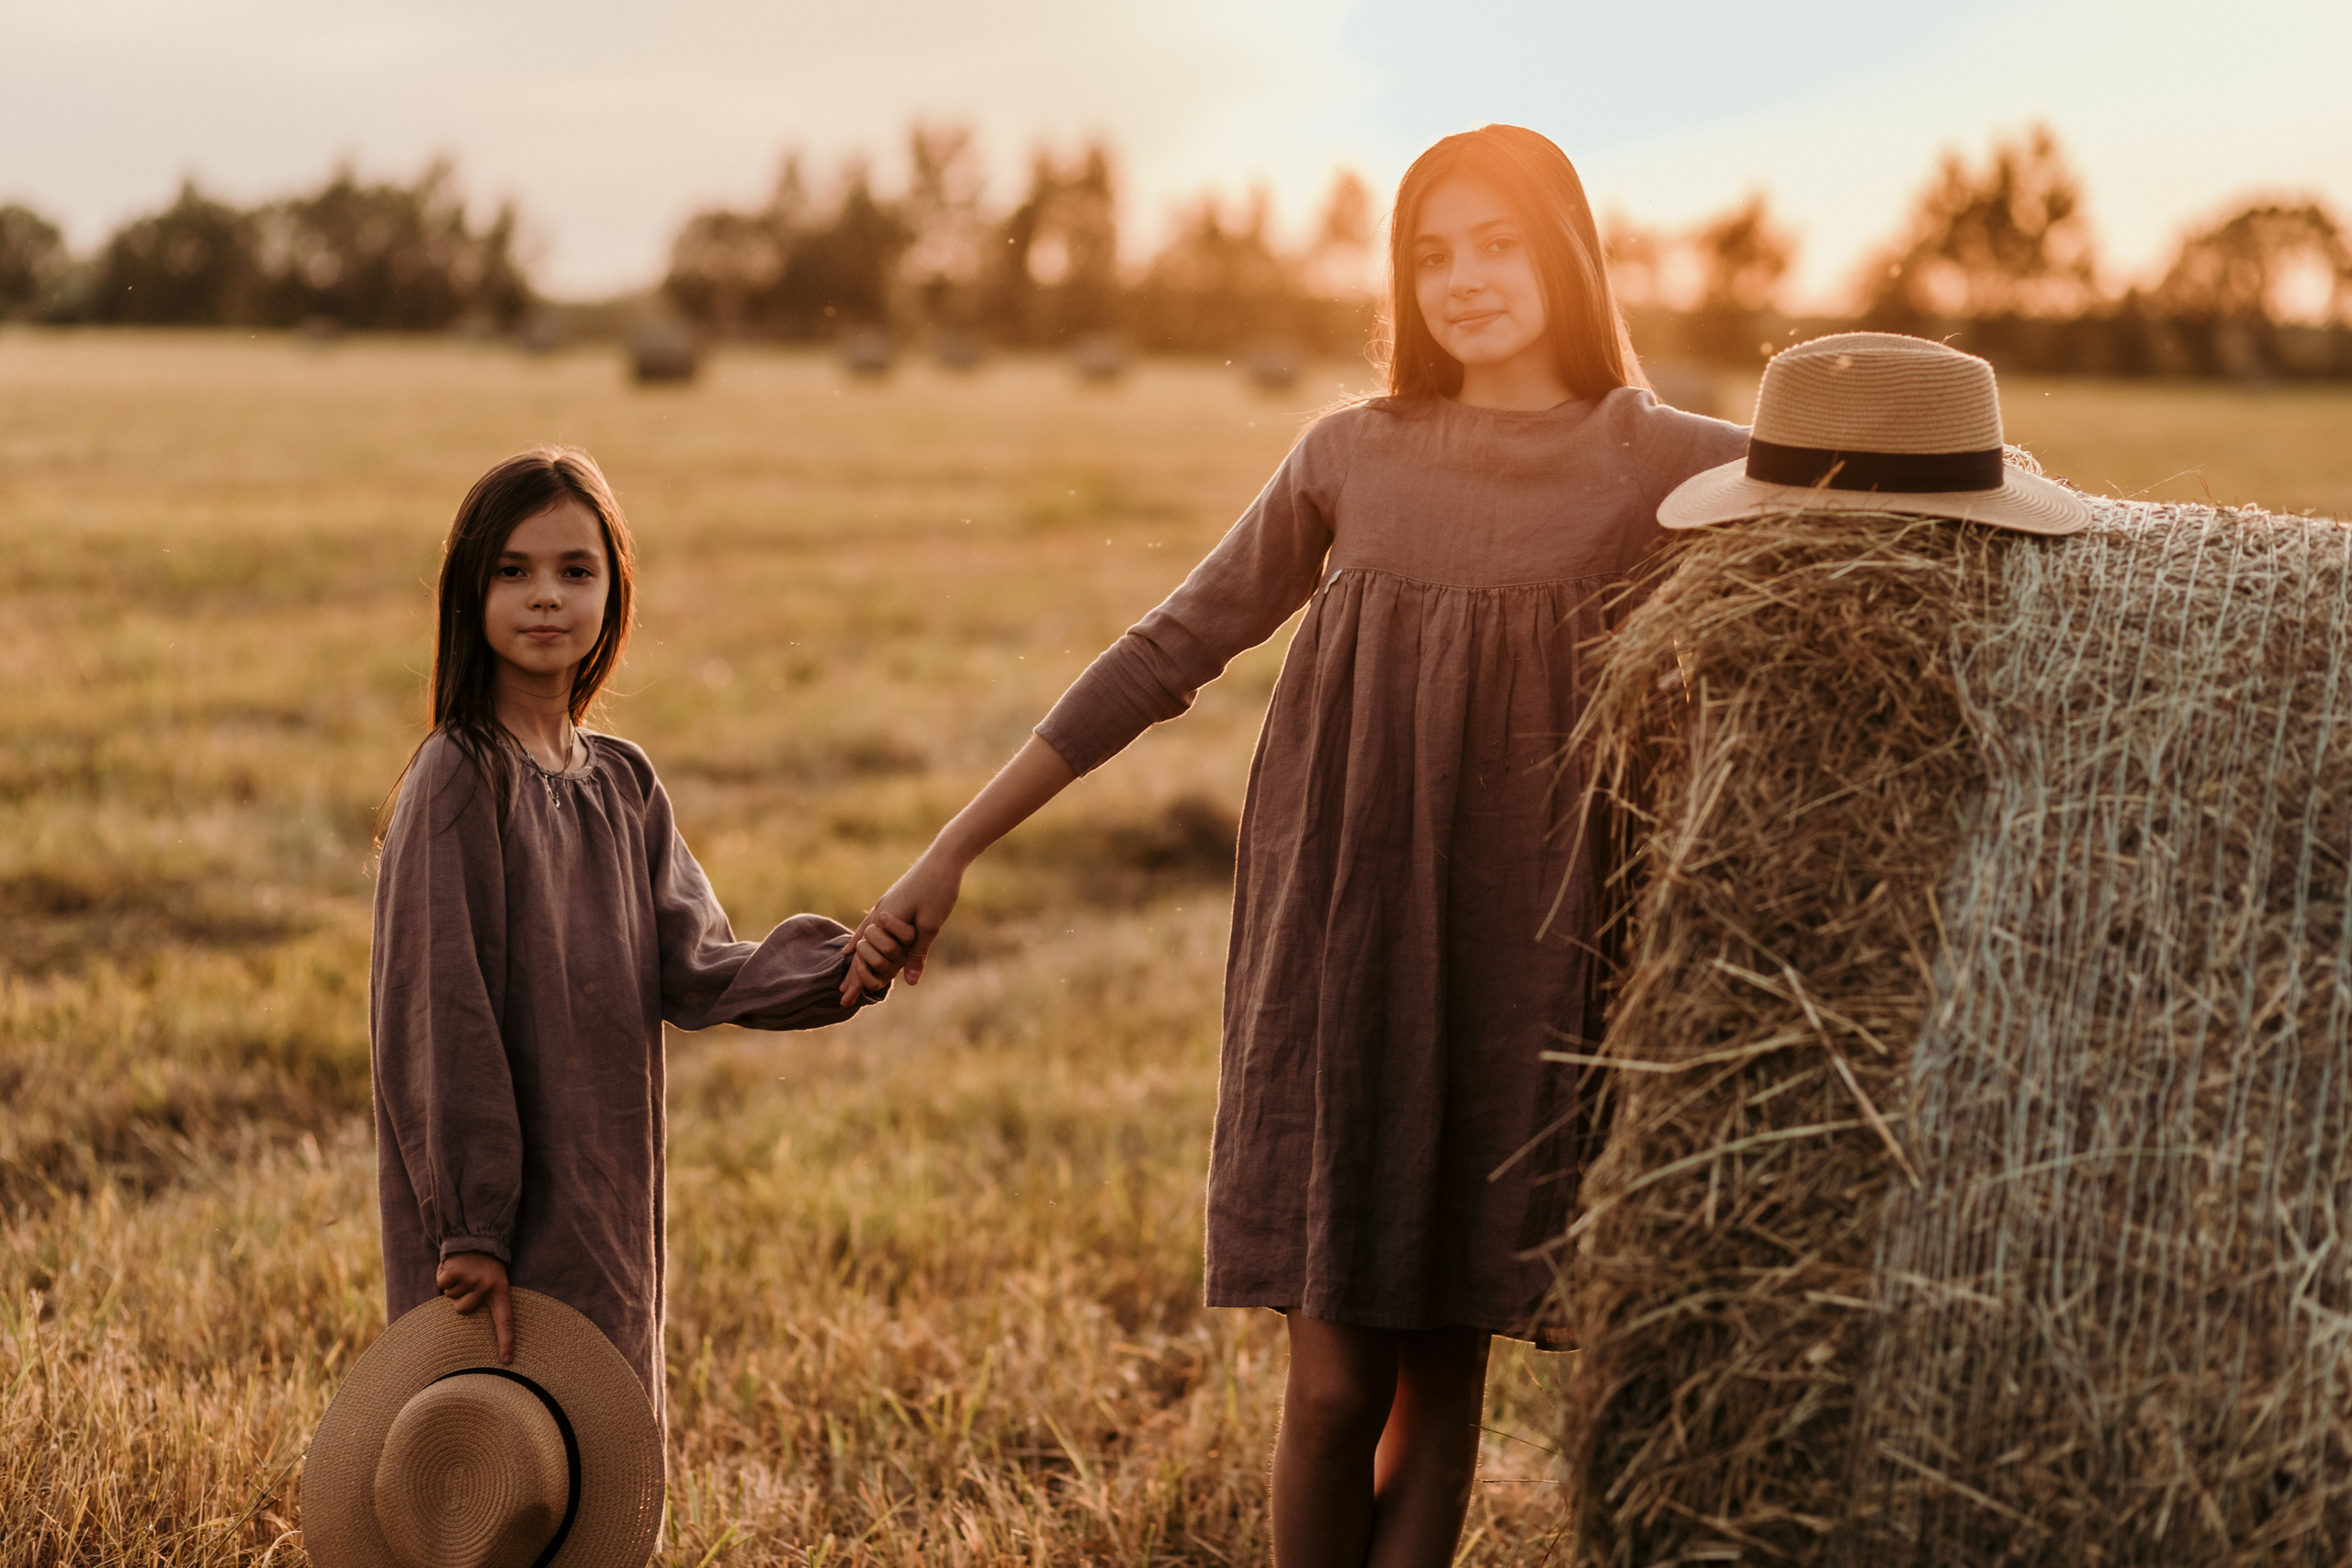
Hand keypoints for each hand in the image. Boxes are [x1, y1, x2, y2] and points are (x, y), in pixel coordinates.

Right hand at [435, 1251, 513, 1362]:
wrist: (476, 1235)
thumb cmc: (483, 1264)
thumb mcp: (492, 1280)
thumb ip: (484, 1299)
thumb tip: (466, 1318)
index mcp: (501, 1290)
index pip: (505, 1321)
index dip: (506, 1341)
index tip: (507, 1361)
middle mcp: (487, 1286)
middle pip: (462, 1310)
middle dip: (459, 1298)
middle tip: (468, 1279)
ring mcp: (472, 1279)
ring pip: (450, 1297)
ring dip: (452, 1284)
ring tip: (464, 1270)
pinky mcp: (456, 1271)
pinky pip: (441, 1285)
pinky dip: (442, 1275)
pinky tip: (453, 1265)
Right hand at [839, 852, 965, 1005]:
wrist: (944, 858)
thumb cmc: (938, 890)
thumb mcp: (930, 925)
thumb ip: (917, 954)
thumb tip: (910, 982)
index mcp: (885, 920)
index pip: (864, 957)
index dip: (856, 979)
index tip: (846, 999)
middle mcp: (879, 912)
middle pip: (859, 948)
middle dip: (852, 972)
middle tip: (842, 994)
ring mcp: (885, 904)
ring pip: (863, 934)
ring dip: (856, 954)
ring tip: (847, 967)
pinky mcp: (893, 899)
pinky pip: (871, 922)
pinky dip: (862, 934)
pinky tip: (861, 937)